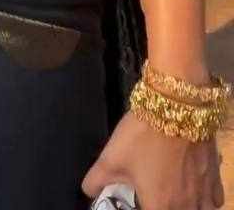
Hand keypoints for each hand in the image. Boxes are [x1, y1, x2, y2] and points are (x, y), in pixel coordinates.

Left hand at [82, 110, 224, 208]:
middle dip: (163, 208)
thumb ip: (97, 179)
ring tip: (171, 196)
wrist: (178, 103)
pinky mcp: (215, 177)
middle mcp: (186, 207)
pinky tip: (194, 189)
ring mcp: (205, 193)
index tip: (136, 202)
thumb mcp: (112, 156)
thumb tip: (88, 190)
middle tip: (151, 195)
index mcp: (160, 207)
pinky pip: (213, 201)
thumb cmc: (144, 134)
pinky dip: (205, 201)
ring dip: (185, 208)